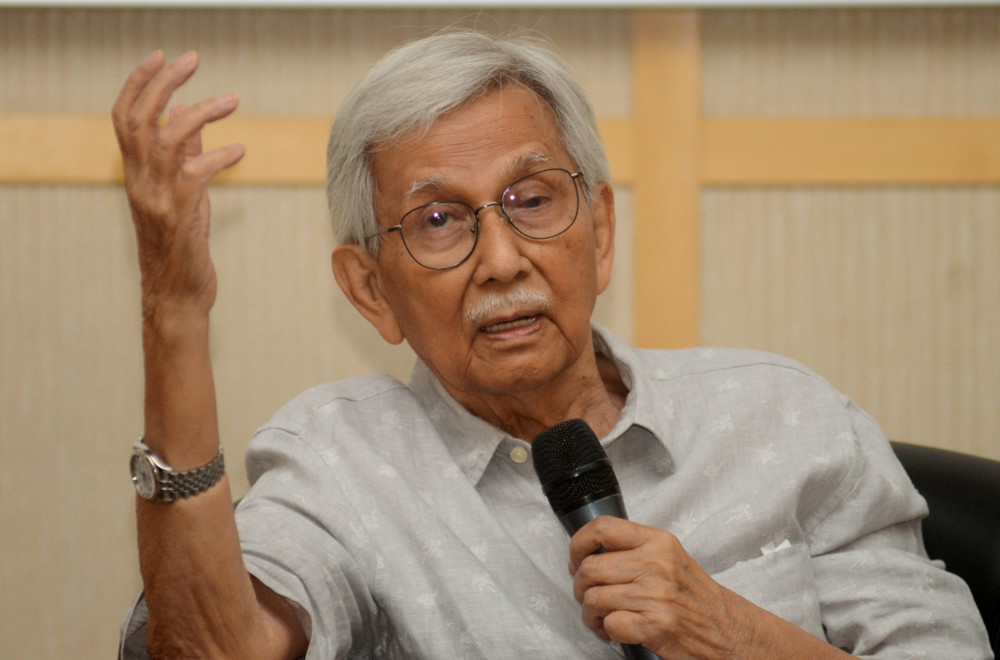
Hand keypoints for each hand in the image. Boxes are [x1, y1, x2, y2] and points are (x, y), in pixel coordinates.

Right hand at [112, 50, 244, 321]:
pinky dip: (220, 155)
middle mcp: (140, 182)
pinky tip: (241, 150)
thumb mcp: (183, 194)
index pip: (124, 118)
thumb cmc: (182, 246)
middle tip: (193, 60)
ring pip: (168, 138)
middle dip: (165, 82)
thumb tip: (189, 114)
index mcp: (136, 174)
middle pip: (141, 118)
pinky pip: (196, 171)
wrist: (178, 296)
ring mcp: (157, 198)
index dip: (139, 84)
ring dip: (201, 112)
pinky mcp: (180, 215)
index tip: (162, 59)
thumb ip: (185, 155)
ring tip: (232, 100)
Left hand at [569, 516, 750, 658]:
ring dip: (592, 615)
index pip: (602, 528)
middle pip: (589, 568)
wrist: (729, 632)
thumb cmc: (696, 598)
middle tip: (590, 597)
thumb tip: (586, 555)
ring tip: (604, 619)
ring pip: (593, 599)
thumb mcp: (669, 558)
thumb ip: (633, 551)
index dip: (578, 544)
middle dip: (581, 588)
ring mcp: (656, 595)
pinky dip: (608, 632)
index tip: (576, 559)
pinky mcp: (656, 626)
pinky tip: (617, 632)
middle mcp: (656, 564)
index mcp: (658, 542)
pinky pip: (610, 624)